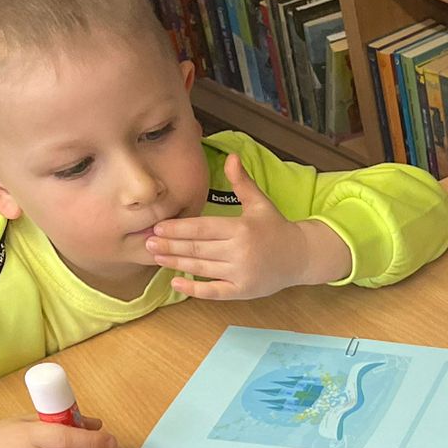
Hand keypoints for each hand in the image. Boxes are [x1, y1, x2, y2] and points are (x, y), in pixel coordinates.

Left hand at [146, 152, 349, 300]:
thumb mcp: (260, 203)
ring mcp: (241, 273)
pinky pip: (214, 291)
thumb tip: (231, 156)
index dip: (178, 228)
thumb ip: (241, 182)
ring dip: (176, 262)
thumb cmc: (276, 228)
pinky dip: (194, 289)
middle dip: (170, 245)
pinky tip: (176, 282)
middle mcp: (240, 252)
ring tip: (156, 256)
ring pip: (202, 268)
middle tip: (147, 242)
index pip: (202, 228)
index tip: (158, 226)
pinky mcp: (243, 291)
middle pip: (197, 248)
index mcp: (241, 229)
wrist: (301, 257)